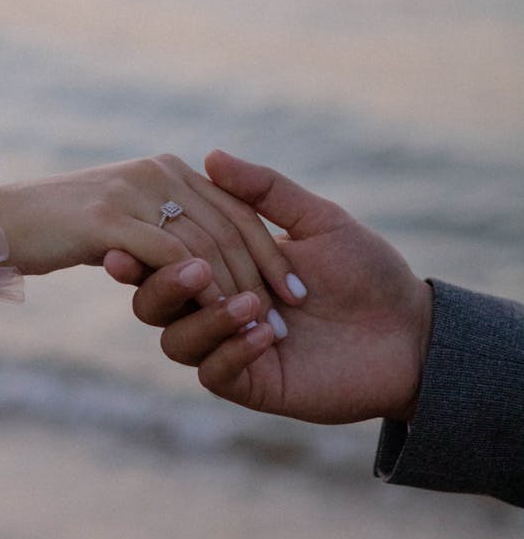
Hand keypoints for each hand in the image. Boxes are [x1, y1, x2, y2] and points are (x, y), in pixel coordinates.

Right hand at [0, 155, 306, 306]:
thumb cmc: (51, 223)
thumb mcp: (119, 214)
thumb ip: (165, 220)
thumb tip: (205, 250)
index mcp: (166, 170)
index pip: (235, 208)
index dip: (269, 249)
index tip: (294, 290)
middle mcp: (157, 173)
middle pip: (230, 225)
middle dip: (265, 272)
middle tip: (289, 313)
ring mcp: (133, 194)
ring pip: (206, 241)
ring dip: (238, 284)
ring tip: (261, 318)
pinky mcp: (110, 221)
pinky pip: (170, 254)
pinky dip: (200, 283)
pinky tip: (217, 312)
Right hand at [105, 150, 432, 424]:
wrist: (409, 332)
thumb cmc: (367, 271)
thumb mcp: (317, 221)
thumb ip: (264, 190)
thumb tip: (211, 154)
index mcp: (224, 267)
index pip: (165, 257)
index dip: (141, 251)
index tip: (128, 241)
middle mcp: (216, 307)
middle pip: (152, 303)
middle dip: (162, 286)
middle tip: (193, 270)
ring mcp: (230, 347)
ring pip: (176, 341)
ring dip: (204, 319)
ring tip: (252, 302)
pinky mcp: (251, 384)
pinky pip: (215, 372)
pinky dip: (232, 350)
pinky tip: (267, 335)